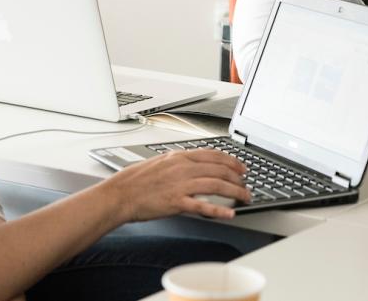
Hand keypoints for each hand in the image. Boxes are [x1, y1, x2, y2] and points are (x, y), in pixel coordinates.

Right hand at [109, 149, 250, 222]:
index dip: (231, 161)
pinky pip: (202, 205)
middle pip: (219, 169)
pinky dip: (219, 210)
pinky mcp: (176, 202)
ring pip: (216, 184)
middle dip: (237, 177)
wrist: (120, 194)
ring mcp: (180, 184)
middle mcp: (183, 168)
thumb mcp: (161, 162)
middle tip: (246, 184)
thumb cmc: (136, 180)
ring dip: (234, 191)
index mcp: (180, 156)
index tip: (241, 167)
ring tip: (244, 197)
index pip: (213, 155)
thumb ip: (179, 162)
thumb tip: (195, 164)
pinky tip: (229, 213)